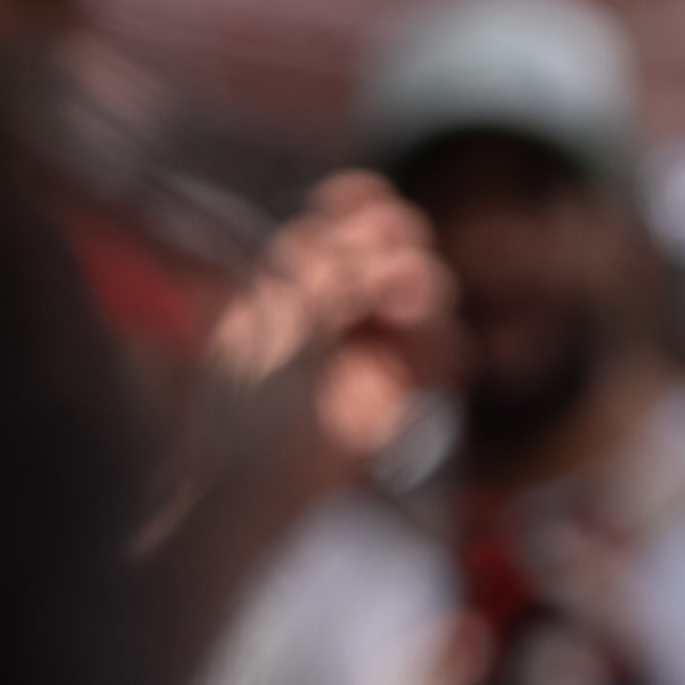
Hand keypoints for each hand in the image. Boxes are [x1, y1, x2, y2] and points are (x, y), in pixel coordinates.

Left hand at [208, 172, 455, 472]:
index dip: (351, 203)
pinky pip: (445, 355)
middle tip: (381, 242)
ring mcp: (373, 349)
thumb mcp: (275, 321)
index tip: (353, 196)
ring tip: (398, 289)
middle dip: (391, 235)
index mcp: (288, 282)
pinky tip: (413, 332)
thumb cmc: (239, 404)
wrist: (244, 488)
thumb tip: (380, 231)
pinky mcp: (402, 393)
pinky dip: (438, 338)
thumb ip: (329, 276)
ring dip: (419, 281)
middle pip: (388, 248)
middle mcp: (335, 308)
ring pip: (424, 293)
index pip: (334, 224)